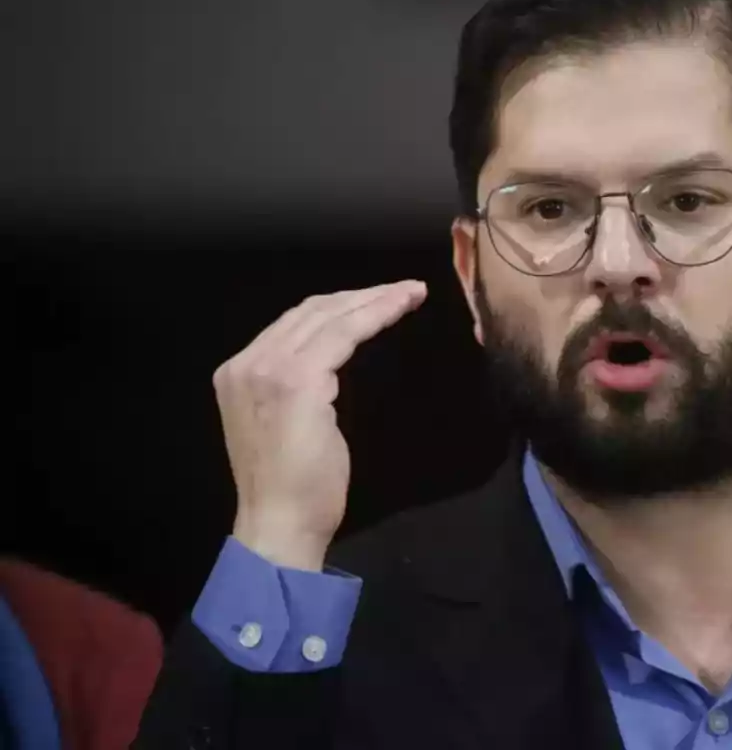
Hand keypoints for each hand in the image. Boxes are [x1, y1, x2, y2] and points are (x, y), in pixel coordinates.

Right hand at [215, 280, 427, 570]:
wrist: (279, 524)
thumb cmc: (293, 487)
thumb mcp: (288, 424)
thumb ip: (300, 387)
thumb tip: (332, 364)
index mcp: (238, 372)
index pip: (292, 324)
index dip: (338, 305)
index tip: (377, 299)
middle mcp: (246, 363)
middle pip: (309, 311)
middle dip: (360, 295)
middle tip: (404, 289)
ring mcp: (268, 369)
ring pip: (329, 316)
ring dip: (374, 300)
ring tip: (411, 293)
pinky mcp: (298, 381)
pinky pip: (345, 334)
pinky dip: (376, 316)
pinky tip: (400, 309)